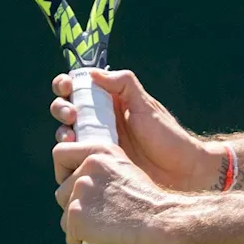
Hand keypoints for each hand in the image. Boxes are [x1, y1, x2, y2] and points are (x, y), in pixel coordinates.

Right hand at [52, 70, 221, 191]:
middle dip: (61, 107)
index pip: (80, 88)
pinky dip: (67, 156)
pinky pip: (72, 160)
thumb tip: (93, 73)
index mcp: (111, 103)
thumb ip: (124, 84)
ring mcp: (96, 144)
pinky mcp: (96, 165)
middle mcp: (100, 122)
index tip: (68, 87)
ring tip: (71, 135)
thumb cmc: (167, 136)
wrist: (181, 171)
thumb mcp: (146, 106)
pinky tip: (74, 154)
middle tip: (72, 114)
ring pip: (66, 135)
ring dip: (61, 131)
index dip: (67, 84)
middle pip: (66, 110)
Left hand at [54, 141, 181, 243]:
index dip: (64, 172)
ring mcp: (81, 189)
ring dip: (78, 222)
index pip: (60, 153)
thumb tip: (76, 181)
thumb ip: (100, 168)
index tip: (75, 184)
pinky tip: (99, 237)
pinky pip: (68, 231)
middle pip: (61, 190)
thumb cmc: (145, 201)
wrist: (158, 220)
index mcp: (100, 151)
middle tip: (99, 212)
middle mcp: (88, 166)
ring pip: (64, 212)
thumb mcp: (123, 169)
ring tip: (102, 225)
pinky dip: (80, 239)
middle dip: (74, 204)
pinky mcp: (76, 213)